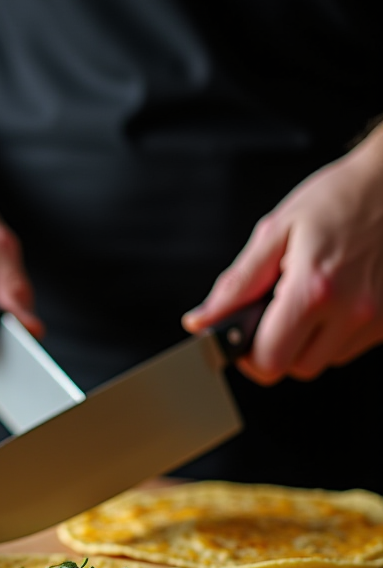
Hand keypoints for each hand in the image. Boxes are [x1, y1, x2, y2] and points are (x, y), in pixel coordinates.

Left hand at [182, 129, 382, 384]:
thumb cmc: (340, 198)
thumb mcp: (276, 232)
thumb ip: (236, 284)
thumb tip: (202, 320)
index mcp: (314, 290)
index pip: (269, 361)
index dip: (249, 355)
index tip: (245, 335)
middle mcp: (352, 311)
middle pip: (297, 369)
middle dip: (279, 348)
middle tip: (276, 313)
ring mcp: (378, 319)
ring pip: (327, 360)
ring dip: (310, 340)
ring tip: (312, 296)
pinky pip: (352, 347)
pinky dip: (337, 332)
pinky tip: (336, 297)